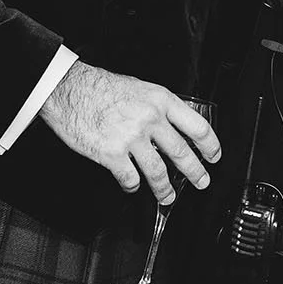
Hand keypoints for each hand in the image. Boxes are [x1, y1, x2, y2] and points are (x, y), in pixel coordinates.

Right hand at [38, 61, 219, 205]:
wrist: (68, 90)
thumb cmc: (101, 87)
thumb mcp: (140, 88)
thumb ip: (158, 107)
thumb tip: (174, 126)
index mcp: (160, 100)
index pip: (198, 126)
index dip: (210, 145)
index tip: (213, 156)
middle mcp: (150, 119)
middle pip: (182, 153)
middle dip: (195, 173)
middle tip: (202, 182)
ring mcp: (131, 138)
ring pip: (158, 172)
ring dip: (166, 189)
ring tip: (168, 196)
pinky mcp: (111, 154)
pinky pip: (130, 179)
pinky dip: (133, 187)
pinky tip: (133, 186)